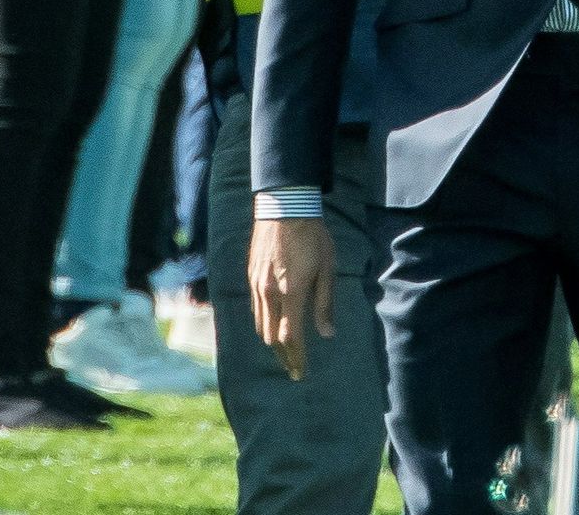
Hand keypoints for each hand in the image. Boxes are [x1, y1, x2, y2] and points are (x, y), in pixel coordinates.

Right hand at [249, 216, 334, 379]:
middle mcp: (270, 293)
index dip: (297, 358)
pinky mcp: (251, 276)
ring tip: (285, 350)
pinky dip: (264, 324)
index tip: (302, 372)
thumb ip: (324, 303)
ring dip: (272, 342)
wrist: (285, 205)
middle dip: (284, 356)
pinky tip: (273, 324)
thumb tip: (327, 334)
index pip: (291, 338)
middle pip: (272, 338)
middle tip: (294, 367)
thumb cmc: (312, 235)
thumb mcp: (327, 267)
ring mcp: (257, 285)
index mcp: (291, 293)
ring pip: (260, 326)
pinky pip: (255, 309)